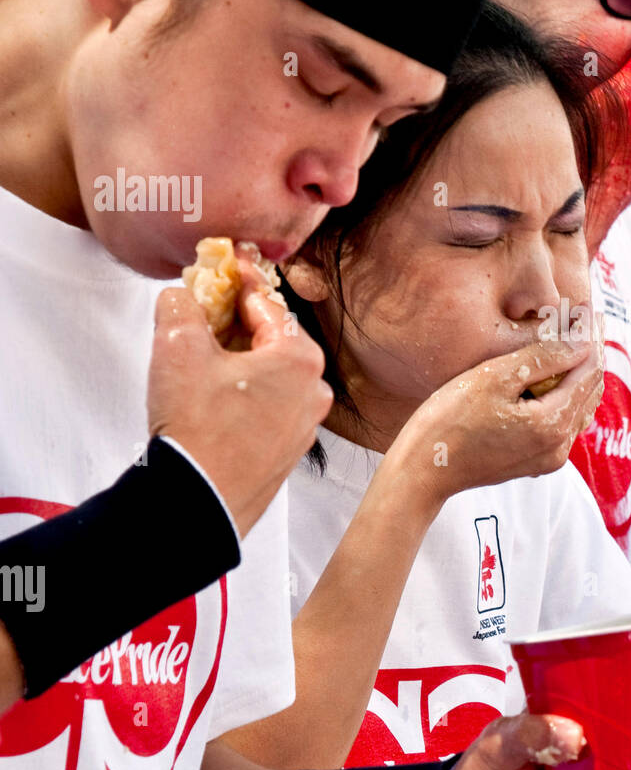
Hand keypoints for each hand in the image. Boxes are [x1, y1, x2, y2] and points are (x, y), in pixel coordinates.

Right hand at [149, 256, 331, 535]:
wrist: (196, 503)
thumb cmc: (196, 428)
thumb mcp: (177, 347)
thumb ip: (181, 306)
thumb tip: (182, 296)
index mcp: (300, 358)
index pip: (264, 303)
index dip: (236, 281)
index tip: (222, 266)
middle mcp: (313, 391)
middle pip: (269, 340)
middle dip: (233, 325)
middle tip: (200, 315)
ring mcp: (304, 425)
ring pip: (268, 376)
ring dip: (236, 364)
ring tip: (198, 363)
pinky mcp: (286, 453)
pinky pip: (266, 409)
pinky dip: (242, 397)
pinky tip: (210, 403)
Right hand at [390, 312, 605, 506]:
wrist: (423, 470)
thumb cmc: (449, 420)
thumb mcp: (494, 378)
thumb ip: (543, 358)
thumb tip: (582, 340)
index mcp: (552, 424)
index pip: (589, 370)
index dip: (590, 336)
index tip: (587, 308)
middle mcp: (559, 446)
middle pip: (590, 389)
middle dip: (588, 353)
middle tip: (583, 318)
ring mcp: (549, 458)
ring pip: (579, 406)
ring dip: (578, 374)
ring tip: (571, 340)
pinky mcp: (535, 462)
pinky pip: (563, 422)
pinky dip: (564, 396)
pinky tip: (552, 375)